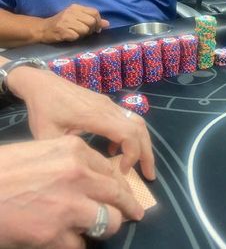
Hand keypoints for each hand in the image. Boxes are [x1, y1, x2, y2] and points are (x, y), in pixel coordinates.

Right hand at [0, 136, 143, 248]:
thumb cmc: (7, 169)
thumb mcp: (44, 153)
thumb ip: (72, 164)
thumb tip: (94, 181)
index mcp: (75, 151)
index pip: (111, 170)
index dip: (120, 184)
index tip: (125, 193)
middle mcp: (78, 175)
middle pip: (117, 194)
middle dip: (129, 207)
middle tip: (135, 214)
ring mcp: (70, 206)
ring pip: (109, 222)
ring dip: (105, 228)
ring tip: (99, 230)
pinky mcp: (55, 235)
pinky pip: (80, 246)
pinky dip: (76, 245)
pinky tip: (65, 240)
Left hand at [7, 68, 155, 180]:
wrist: (42, 84)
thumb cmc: (44, 108)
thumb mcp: (47, 135)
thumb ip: (66, 154)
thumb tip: (84, 173)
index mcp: (95, 116)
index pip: (128, 133)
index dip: (132, 154)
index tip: (121, 172)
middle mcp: (108, 108)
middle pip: (139, 128)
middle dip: (146, 153)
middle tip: (149, 175)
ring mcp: (108, 104)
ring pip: (136, 122)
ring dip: (142, 143)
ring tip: (140, 165)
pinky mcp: (105, 104)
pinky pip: (126, 119)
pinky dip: (130, 136)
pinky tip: (114, 150)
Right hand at [40, 3, 108, 42]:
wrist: (43, 29)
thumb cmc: (62, 23)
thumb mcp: (76, 18)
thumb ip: (91, 19)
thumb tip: (107, 24)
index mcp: (75, 7)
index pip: (94, 12)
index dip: (98, 21)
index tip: (95, 28)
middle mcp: (71, 12)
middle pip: (91, 21)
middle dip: (91, 29)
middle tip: (85, 32)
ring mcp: (66, 21)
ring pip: (85, 30)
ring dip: (83, 35)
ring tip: (76, 34)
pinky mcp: (62, 31)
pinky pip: (76, 36)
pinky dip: (75, 38)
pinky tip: (69, 36)